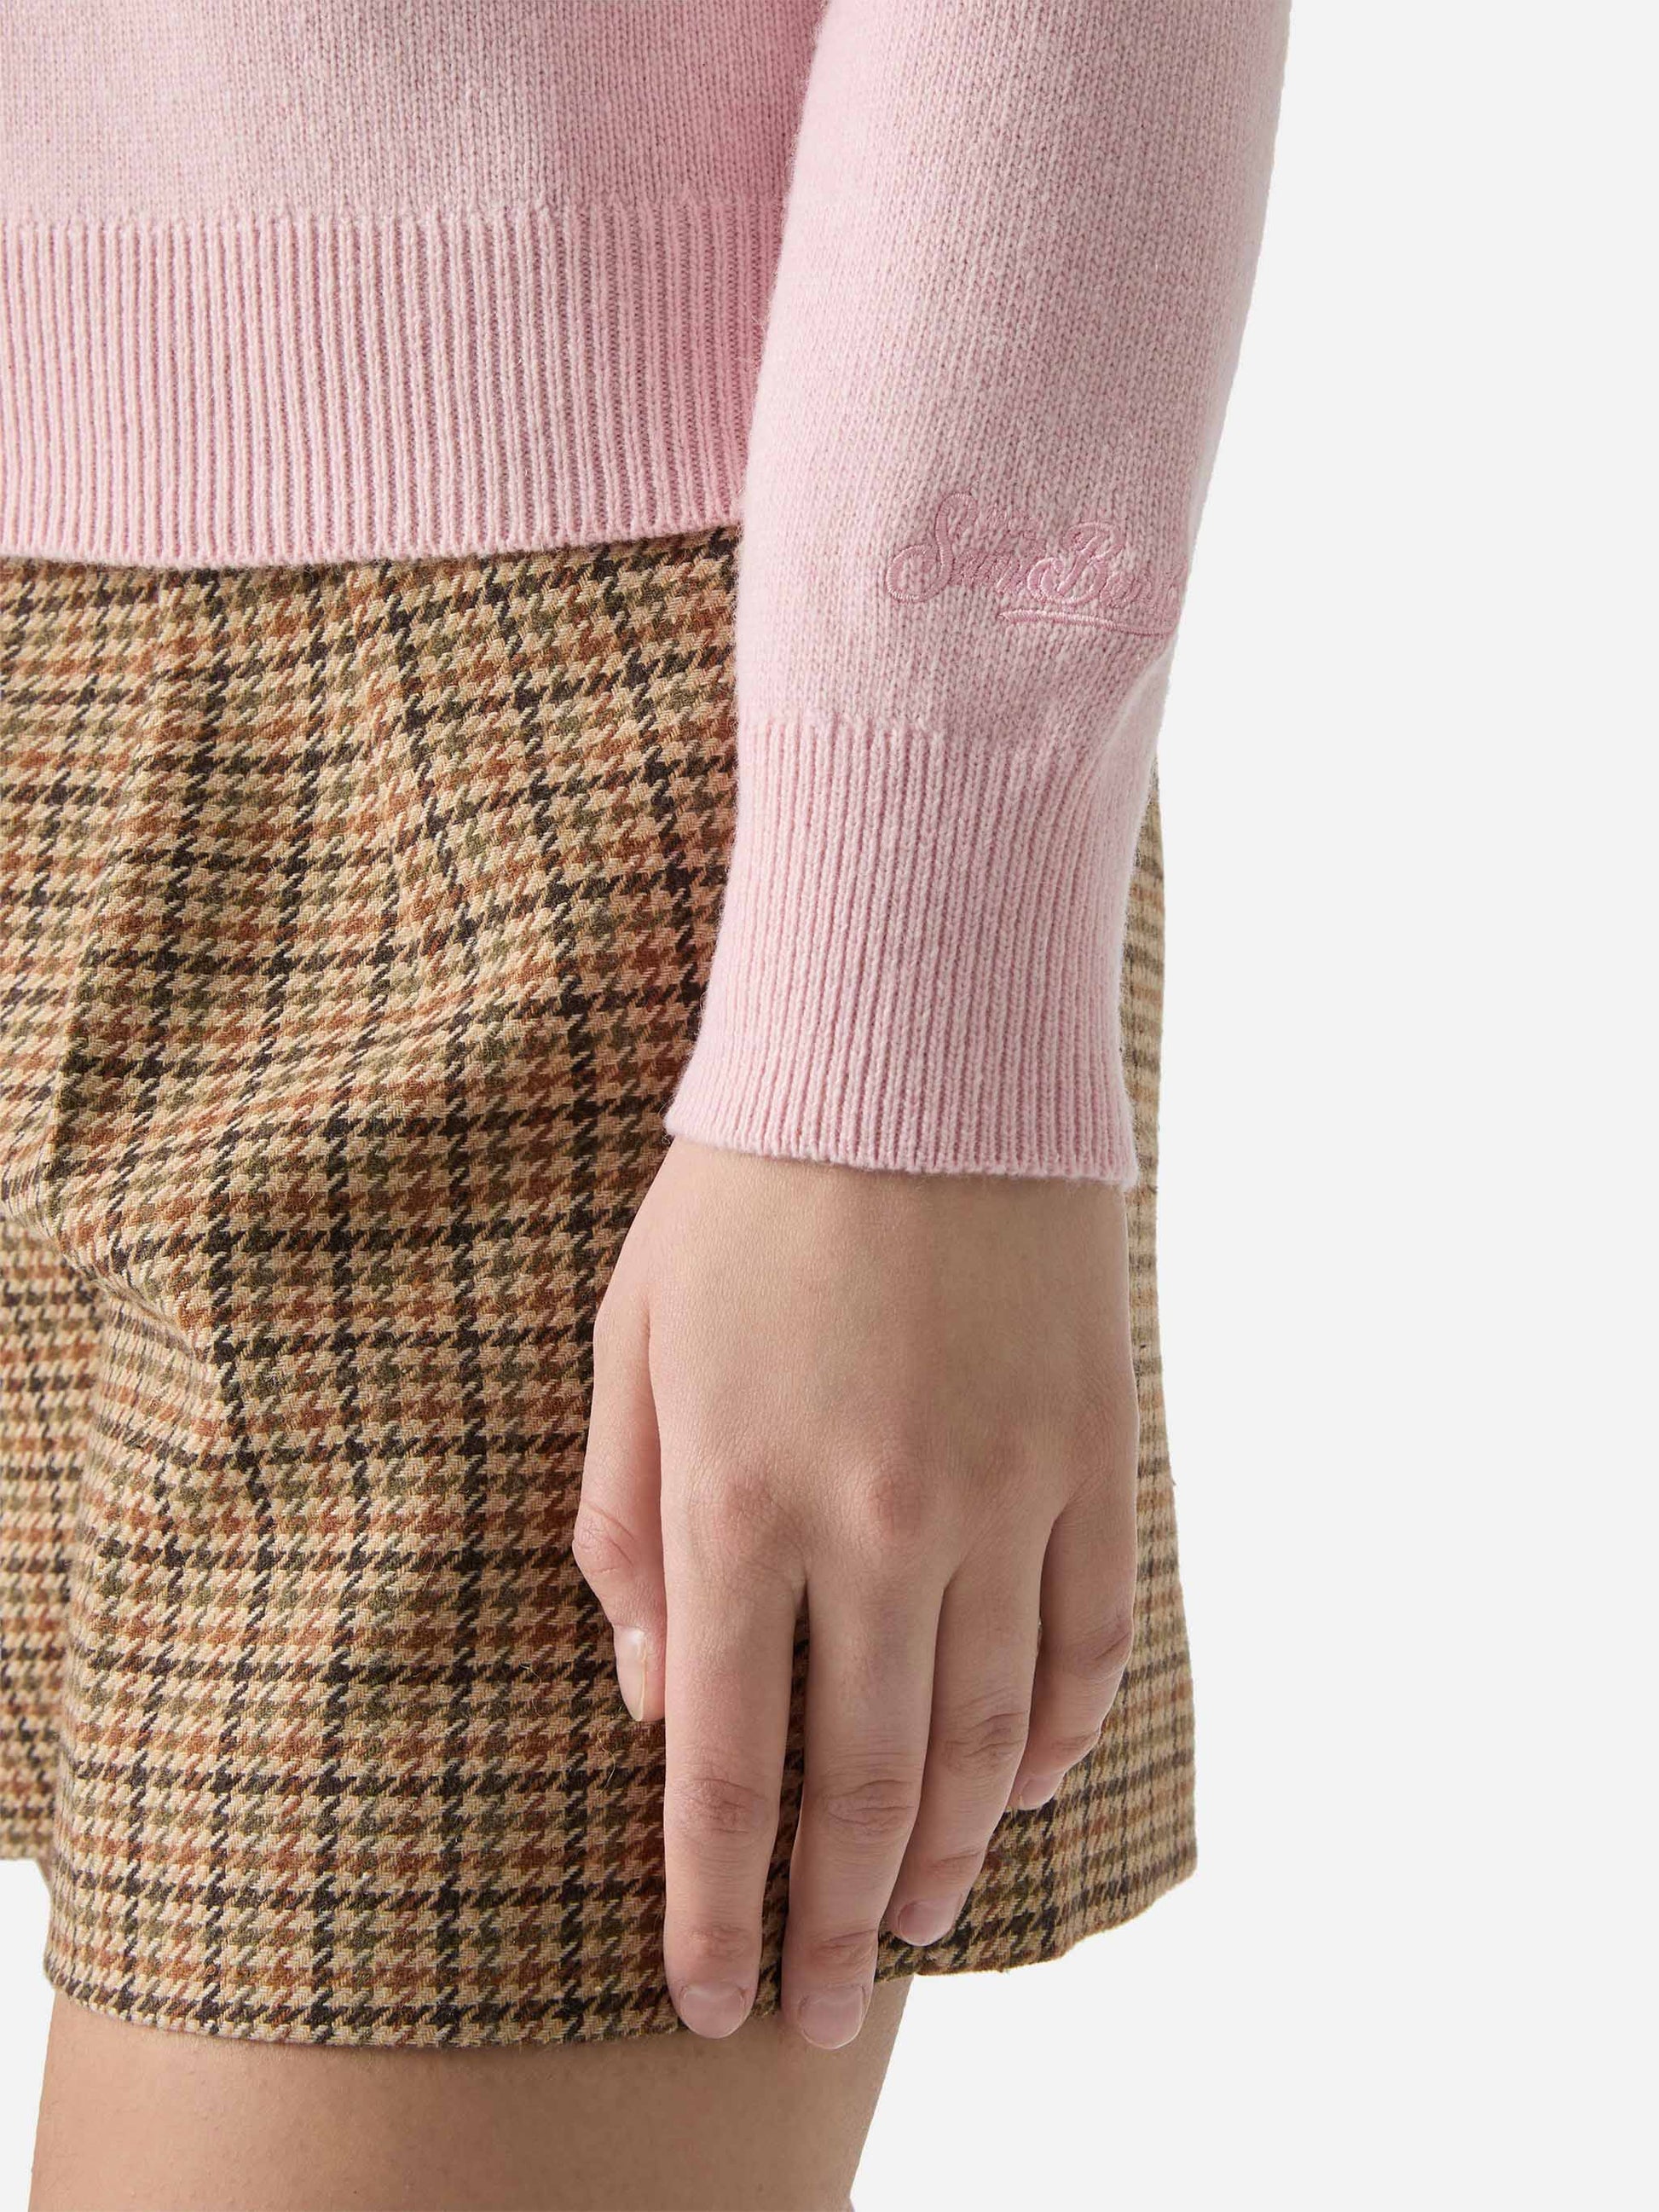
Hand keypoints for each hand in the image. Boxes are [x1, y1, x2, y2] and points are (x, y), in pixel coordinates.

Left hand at [573, 1137, 1137, 2048]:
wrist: (918, 1051)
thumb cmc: (746, 1192)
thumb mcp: (631, 1346)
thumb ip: (625, 1533)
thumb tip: (652, 1703)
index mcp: (742, 1500)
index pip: (723, 1764)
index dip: (710, 1906)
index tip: (708, 2000)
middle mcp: (880, 1525)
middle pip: (861, 1783)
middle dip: (827, 1925)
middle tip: (814, 2017)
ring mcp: (1005, 1495)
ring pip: (982, 1739)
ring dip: (939, 1854)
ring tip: (906, 1927)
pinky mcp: (1094, 1454)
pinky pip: (1087, 1639)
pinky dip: (1055, 1735)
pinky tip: (1017, 1786)